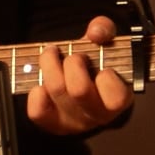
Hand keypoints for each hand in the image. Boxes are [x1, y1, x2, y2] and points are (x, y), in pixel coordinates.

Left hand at [24, 15, 130, 135]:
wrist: (81, 80)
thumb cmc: (96, 63)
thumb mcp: (104, 43)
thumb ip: (105, 29)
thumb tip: (96, 33)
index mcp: (118, 99)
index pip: (115, 97)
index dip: (106, 76)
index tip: (102, 66)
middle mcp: (97, 116)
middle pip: (79, 90)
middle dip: (73, 63)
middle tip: (73, 56)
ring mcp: (75, 123)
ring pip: (56, 91)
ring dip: (50, 65)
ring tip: (52, 55)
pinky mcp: (53, 125)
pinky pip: (38, 111)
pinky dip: (36, 93)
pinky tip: (42, 83)